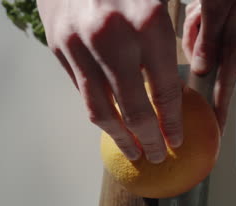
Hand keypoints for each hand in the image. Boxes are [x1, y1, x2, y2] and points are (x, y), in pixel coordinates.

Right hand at [37, 0, 181, 162]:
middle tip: (156, 155)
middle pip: (133, 108)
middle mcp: (112, 36)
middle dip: (148, 138)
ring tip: (132, 152)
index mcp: (149, 20)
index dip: (172, 121)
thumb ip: (169, 39)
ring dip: (120, 136)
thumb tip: (177, 85)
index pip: (165, 90)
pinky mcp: (58, 46)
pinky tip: (111, 123)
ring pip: (101, 108)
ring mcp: (80, 43)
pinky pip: (81, 90)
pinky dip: (99, 111)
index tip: (176, 140)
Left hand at [182, 0, 235, 132]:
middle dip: (196, 42)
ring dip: (195, 27)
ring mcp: (227, 36)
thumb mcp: (216, 8)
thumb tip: (200, 69)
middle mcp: (235, 44)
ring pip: (199, 46)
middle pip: (205, 62)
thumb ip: (207, 41)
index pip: (226, 88)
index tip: (215, 133)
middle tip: (201, 17)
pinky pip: (200, 33)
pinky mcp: (219, 28)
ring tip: (202, 7)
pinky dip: (196, 20)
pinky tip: (201, 6)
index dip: (219, 112)